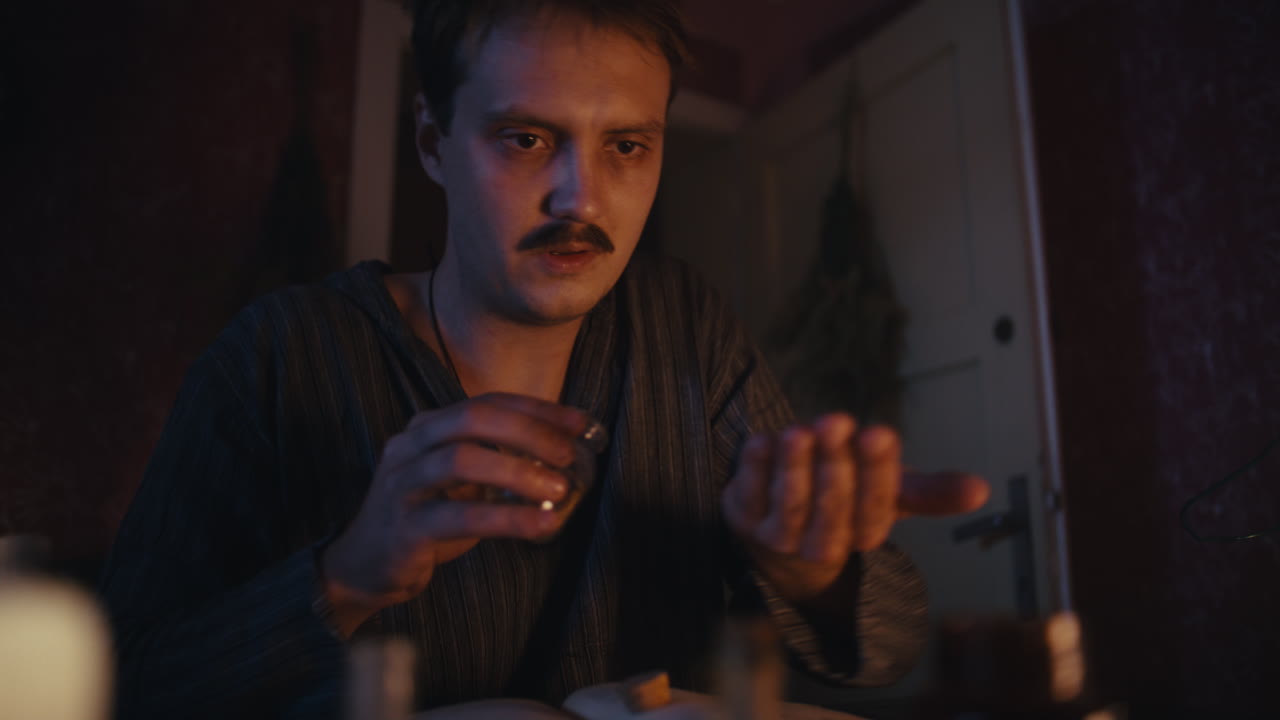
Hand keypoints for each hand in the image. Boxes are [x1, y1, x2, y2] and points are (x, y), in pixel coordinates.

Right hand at [321, 393, 590, 635]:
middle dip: (528, 431)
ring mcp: (403, 484)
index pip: (488, 402)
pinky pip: (460, 515)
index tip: (580, 423)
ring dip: (518, 470)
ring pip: (462, 459)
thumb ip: (498, 462)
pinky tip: (542, 525)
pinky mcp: (404, 526)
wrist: (364, 568)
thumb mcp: (462, 483)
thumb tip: (563, 454)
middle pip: (473, 417)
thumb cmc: (424, 520)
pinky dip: (507, 518)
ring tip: (558, 489)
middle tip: (568, 454)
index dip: (538, 409)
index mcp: (427, 428)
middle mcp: (411, 446)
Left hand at [721, 413, 989, 604]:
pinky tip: (763, 441)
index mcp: (862, 535)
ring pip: (789, 506)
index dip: (876, 474)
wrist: (781, 534)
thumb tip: (981, 490)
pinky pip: (748, 493)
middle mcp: (820, 545)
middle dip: (835, 466)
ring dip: (794, 467)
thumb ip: (931, 491)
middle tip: (838, 422)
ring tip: (800, 431)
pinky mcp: (741, 517)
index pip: (874, 511)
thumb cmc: (845, 501)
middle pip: (831, 511)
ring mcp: (777, 536)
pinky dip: (755, 467)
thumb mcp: (889, 493)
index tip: (879, 434)